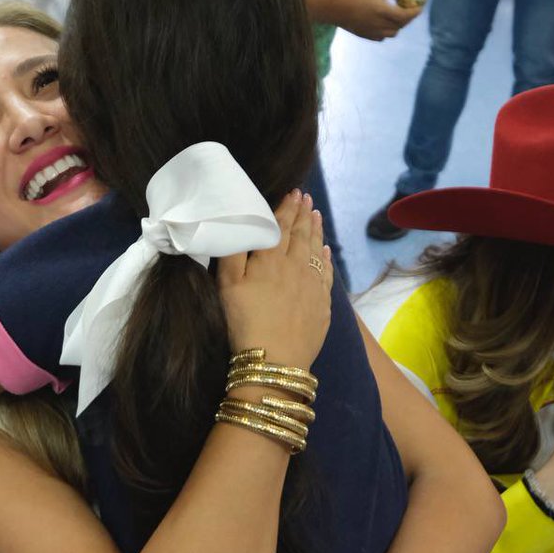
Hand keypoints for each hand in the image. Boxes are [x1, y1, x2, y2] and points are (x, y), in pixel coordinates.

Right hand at [218, 190, 332, 370]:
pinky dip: (326, 259)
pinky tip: (326, 251)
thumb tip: (242, 222)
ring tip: (316, 216)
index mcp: (272, 259)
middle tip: (306, 198)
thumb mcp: (227, 284)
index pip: (282, 226)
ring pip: (316, 251)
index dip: (287, 207)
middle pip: (301, 235)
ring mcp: (313, 286)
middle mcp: (296, 266)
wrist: (274, 360)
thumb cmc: (244, 321)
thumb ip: (233, 251)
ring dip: (316, 231)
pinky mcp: (322, 305)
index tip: (294, 192)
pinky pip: (326, 274)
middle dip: (303, 214)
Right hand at [316, 0, 422, 40]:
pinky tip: (383, 22)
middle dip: (408, 18)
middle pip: (401, 25)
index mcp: (383, 12)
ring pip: (393, 33)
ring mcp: (373, 33)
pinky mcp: (366, 36)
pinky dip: (387, 31)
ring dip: (398, 25)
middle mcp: (380, 25)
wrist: (332, 8)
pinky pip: (382, 37)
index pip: (406, 15)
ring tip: (396, 15)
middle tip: (409, 8)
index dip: (415, 12)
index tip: (420, 6)